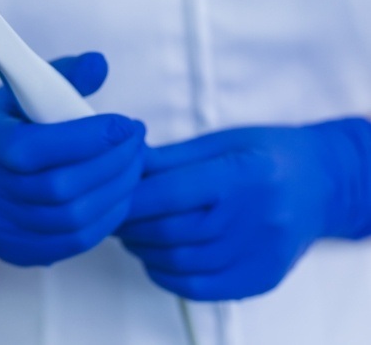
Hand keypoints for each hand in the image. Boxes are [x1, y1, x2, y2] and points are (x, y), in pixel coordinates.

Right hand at [0, 52, 145, 265]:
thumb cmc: (3, 128)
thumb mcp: (20, 92)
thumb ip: (62, 76)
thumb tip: (100, 64)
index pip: (37, 148)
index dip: (89, 138)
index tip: (126, 124)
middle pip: (61, 188)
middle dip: (113, 163)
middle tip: (138, 142)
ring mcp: (2, 228)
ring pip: (73, 219)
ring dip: (116, 191)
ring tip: (135, 165)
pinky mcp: (18, 250)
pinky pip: (73, 242)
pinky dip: (107, 219)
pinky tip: (120, 195)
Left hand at [117, 119, 370, 299]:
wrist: (320, 184)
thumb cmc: (267, 154)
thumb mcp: (221, 142)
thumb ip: (171, 158)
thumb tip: (126, 166)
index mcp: (242, 174)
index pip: (170, 193)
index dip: (131, 198)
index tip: (110, 196)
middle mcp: (254, 218)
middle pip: (170, 231)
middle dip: (130, 225)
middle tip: (114, 215)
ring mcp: (259, 254)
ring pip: (180, 263)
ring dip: (143, 250)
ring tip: (132, 234)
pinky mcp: (259, 278)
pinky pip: (200, 289)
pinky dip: (167, 276)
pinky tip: (156, 258)